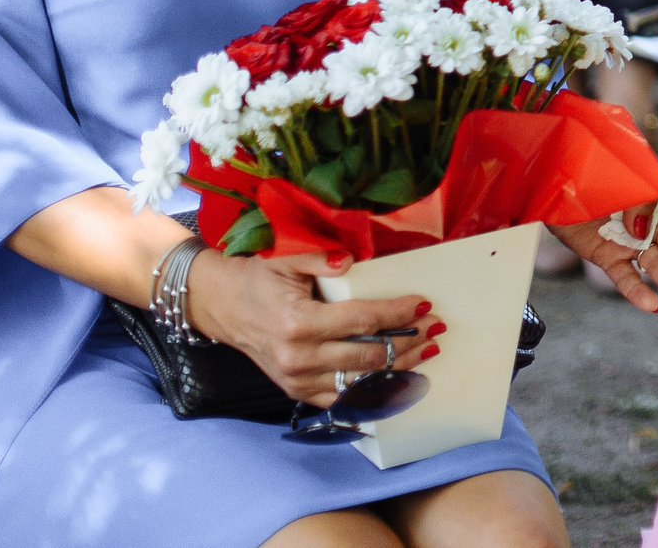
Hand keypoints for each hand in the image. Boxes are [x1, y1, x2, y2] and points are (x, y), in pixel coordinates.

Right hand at [187, 248, 443, 407]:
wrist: (221, 307)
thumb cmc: (257, 279)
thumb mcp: (286, 259)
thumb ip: (321, 258)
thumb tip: (353, 260)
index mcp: (299, 324)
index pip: (363, 321)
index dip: (398, 313)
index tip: (425, 304)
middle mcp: (299, 359)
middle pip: (370, 355)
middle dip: (410, 341)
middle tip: (436, 327)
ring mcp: (298, 381)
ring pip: (362, 380)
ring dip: (401, 366)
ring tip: (427, 350)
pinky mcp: (297, 393)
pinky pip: (344, 398)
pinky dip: (375, 389)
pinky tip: (400, 377)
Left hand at [548, 168, 657, 313]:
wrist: (557, 179)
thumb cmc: (594, 167)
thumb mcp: (622, 175)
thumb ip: (638, 199)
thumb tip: (641, 230)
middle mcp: (653, 219)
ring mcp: (632, 241)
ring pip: (653, 261)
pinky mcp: (610, 258)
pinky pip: (625, 276)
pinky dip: (637, 291)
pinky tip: (652, 305)